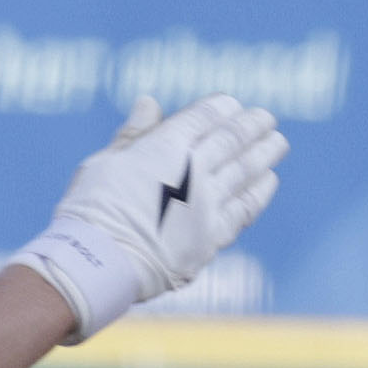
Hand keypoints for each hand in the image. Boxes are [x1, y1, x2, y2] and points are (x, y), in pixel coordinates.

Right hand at [17, 92, 288, 339]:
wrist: (96, 265)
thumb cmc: (90, 211)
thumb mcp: (104, 163)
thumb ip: (133, 135)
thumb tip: (149, 102)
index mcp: (163, 148)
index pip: (203, 117)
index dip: (221, 108)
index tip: (232, 105)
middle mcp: (192, 171)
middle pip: (232, 140)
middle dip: (252, 125)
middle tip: (266, 118)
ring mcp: (206, 204)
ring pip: (245, 170)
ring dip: (264, 153)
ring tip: (277, 143)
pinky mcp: (212, 236)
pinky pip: (244, 208)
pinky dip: (259, 191)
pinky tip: (269, 180)